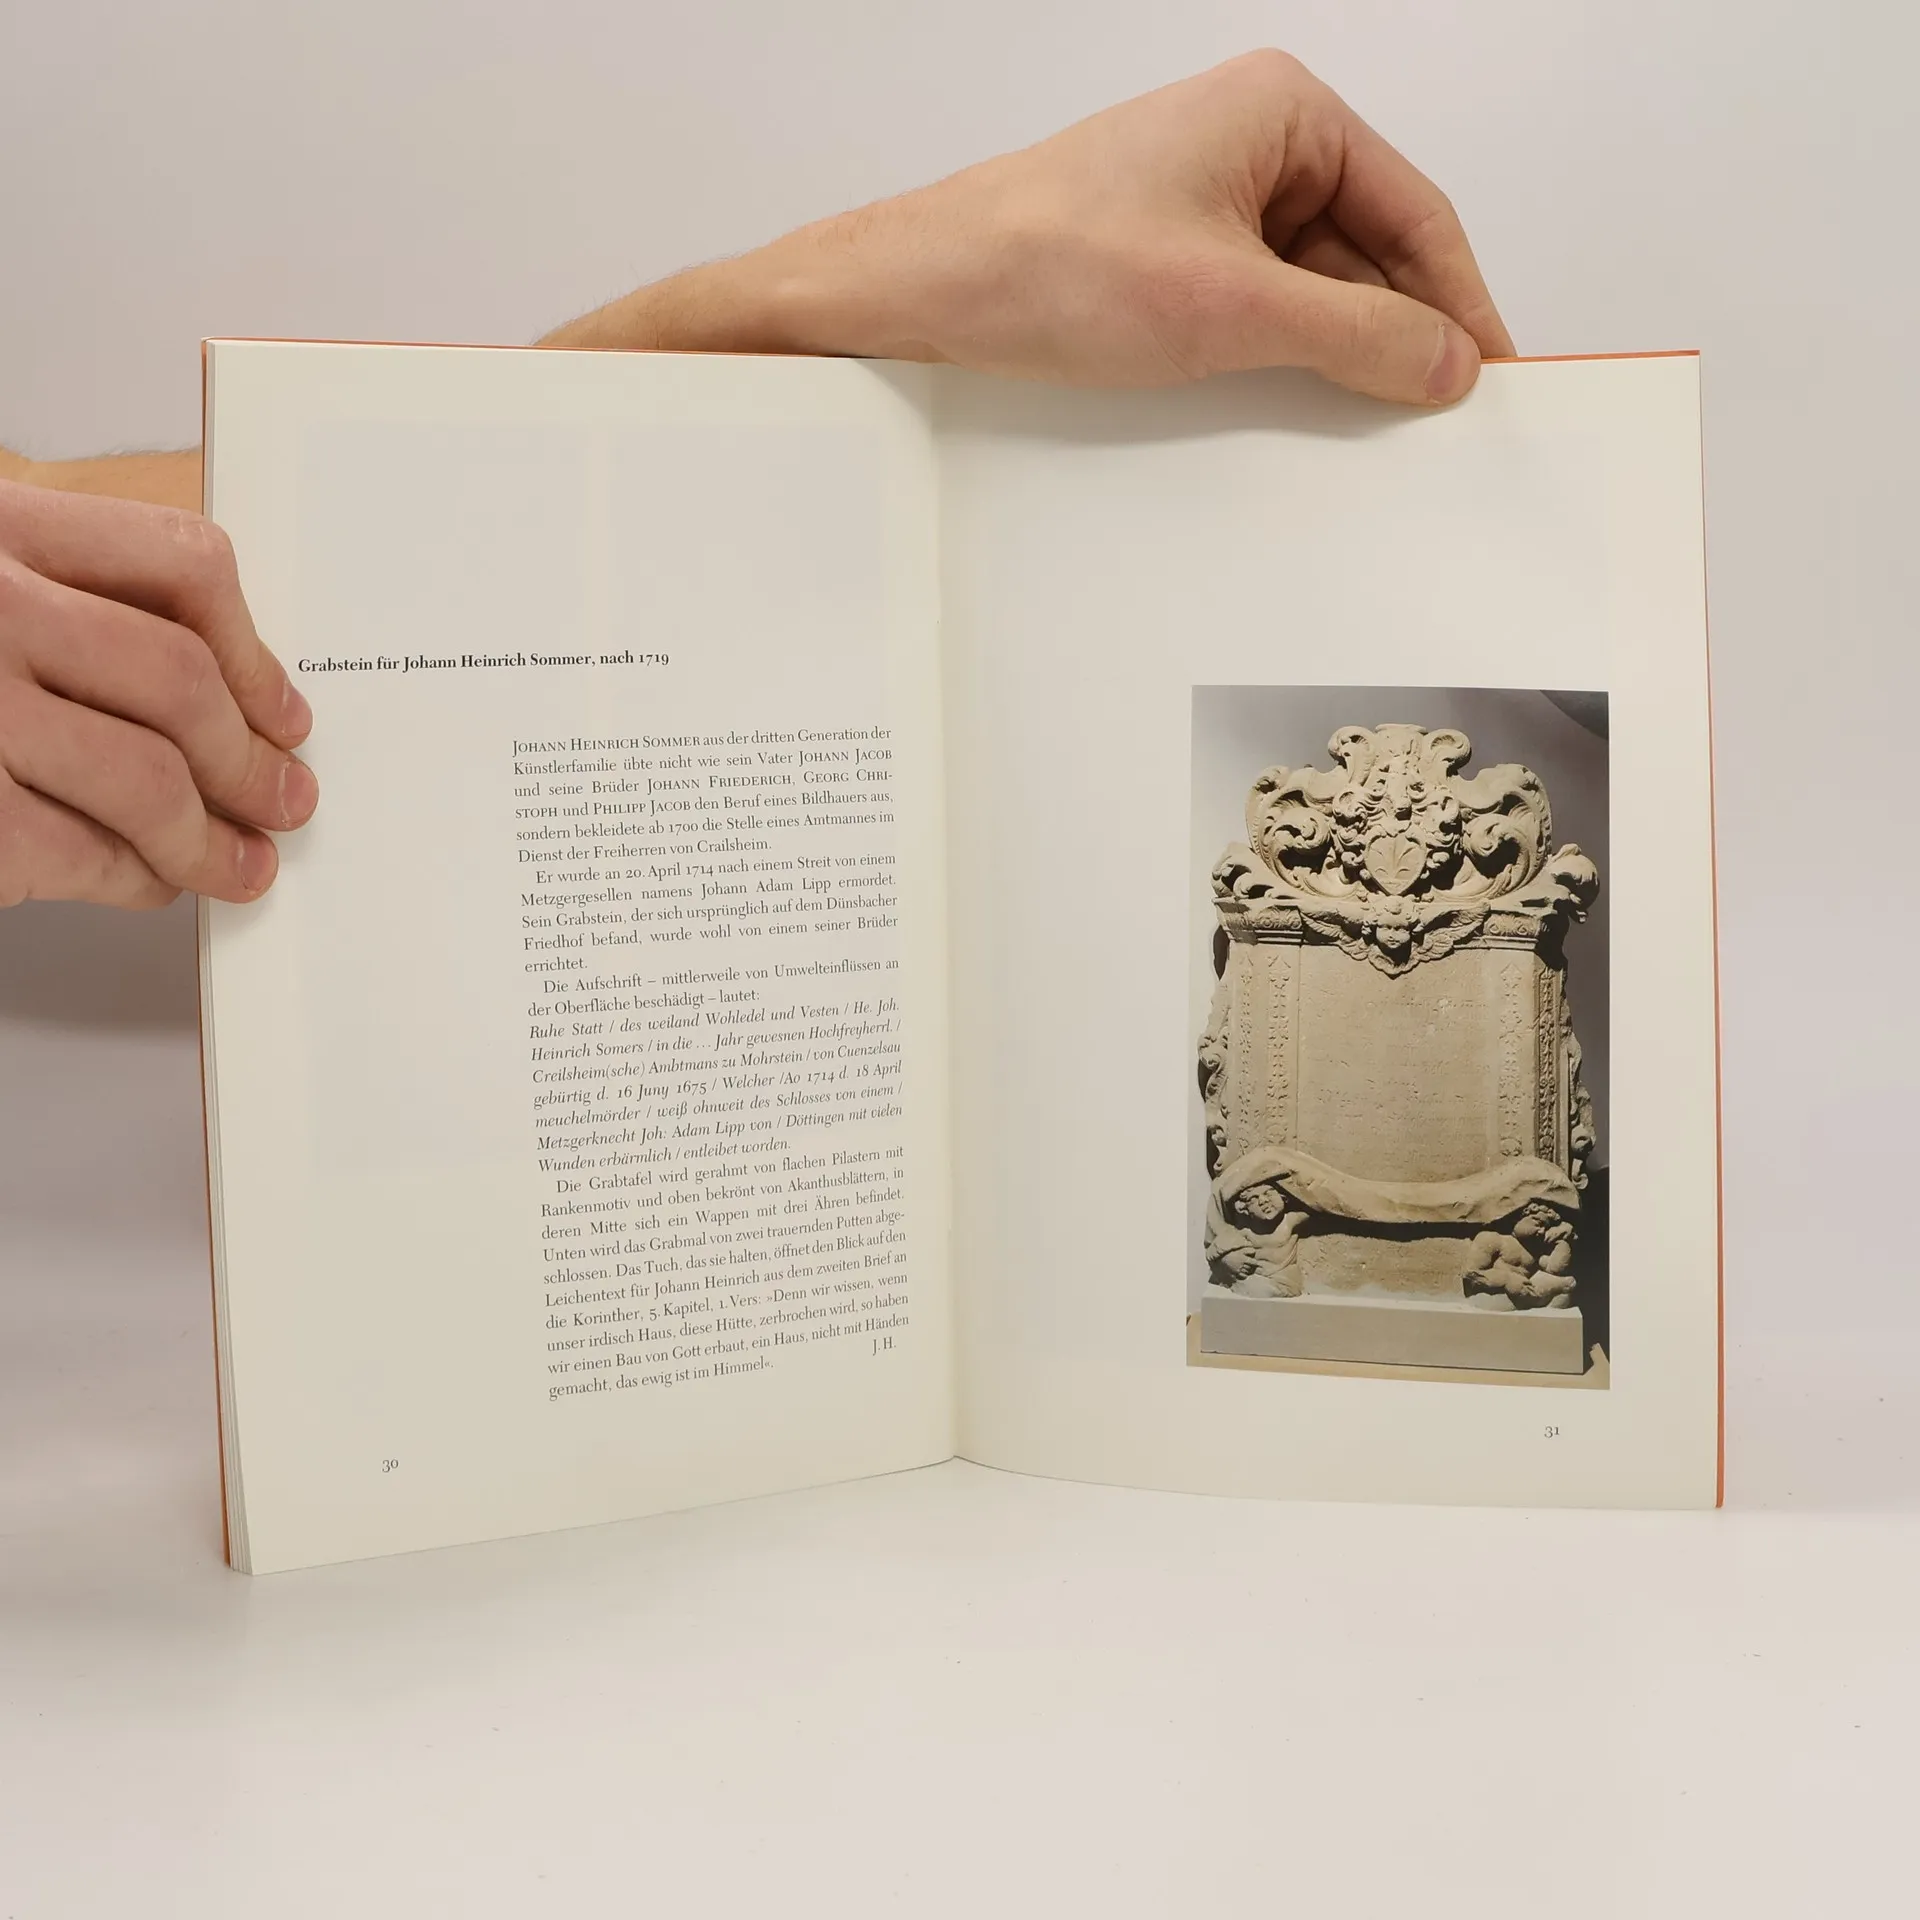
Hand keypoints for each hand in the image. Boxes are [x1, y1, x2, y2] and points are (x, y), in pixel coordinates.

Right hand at [0, 479, 316, 908]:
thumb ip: (67, 601)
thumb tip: (226, 691)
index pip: (181, 563)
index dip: (256, 652)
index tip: (284, 709)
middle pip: (180, 682)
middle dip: (252, 760)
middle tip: (286, 800)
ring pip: (145, 779)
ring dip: (210, 839)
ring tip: (240, 865)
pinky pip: (78, 853)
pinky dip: (134, 878)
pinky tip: (150, 881)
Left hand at [549, 51, 1513, 405]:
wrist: (918, 292)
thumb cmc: (1053, 266)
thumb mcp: (1235, 312)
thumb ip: (1359, 336)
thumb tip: (1448, 363)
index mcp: (1284, 114)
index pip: (1415, 212)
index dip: (1460, 302)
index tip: (1490, 380)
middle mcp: (1249, 143)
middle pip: (1368, 249)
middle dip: (1401, 334)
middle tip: (1437, 425)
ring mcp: (1201, 200)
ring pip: (1309, 285)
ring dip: (1339, 355)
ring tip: (1371, 434)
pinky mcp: (1160, 254)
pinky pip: (1252, 307)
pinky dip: (1281, 359)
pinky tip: (1295, 415)